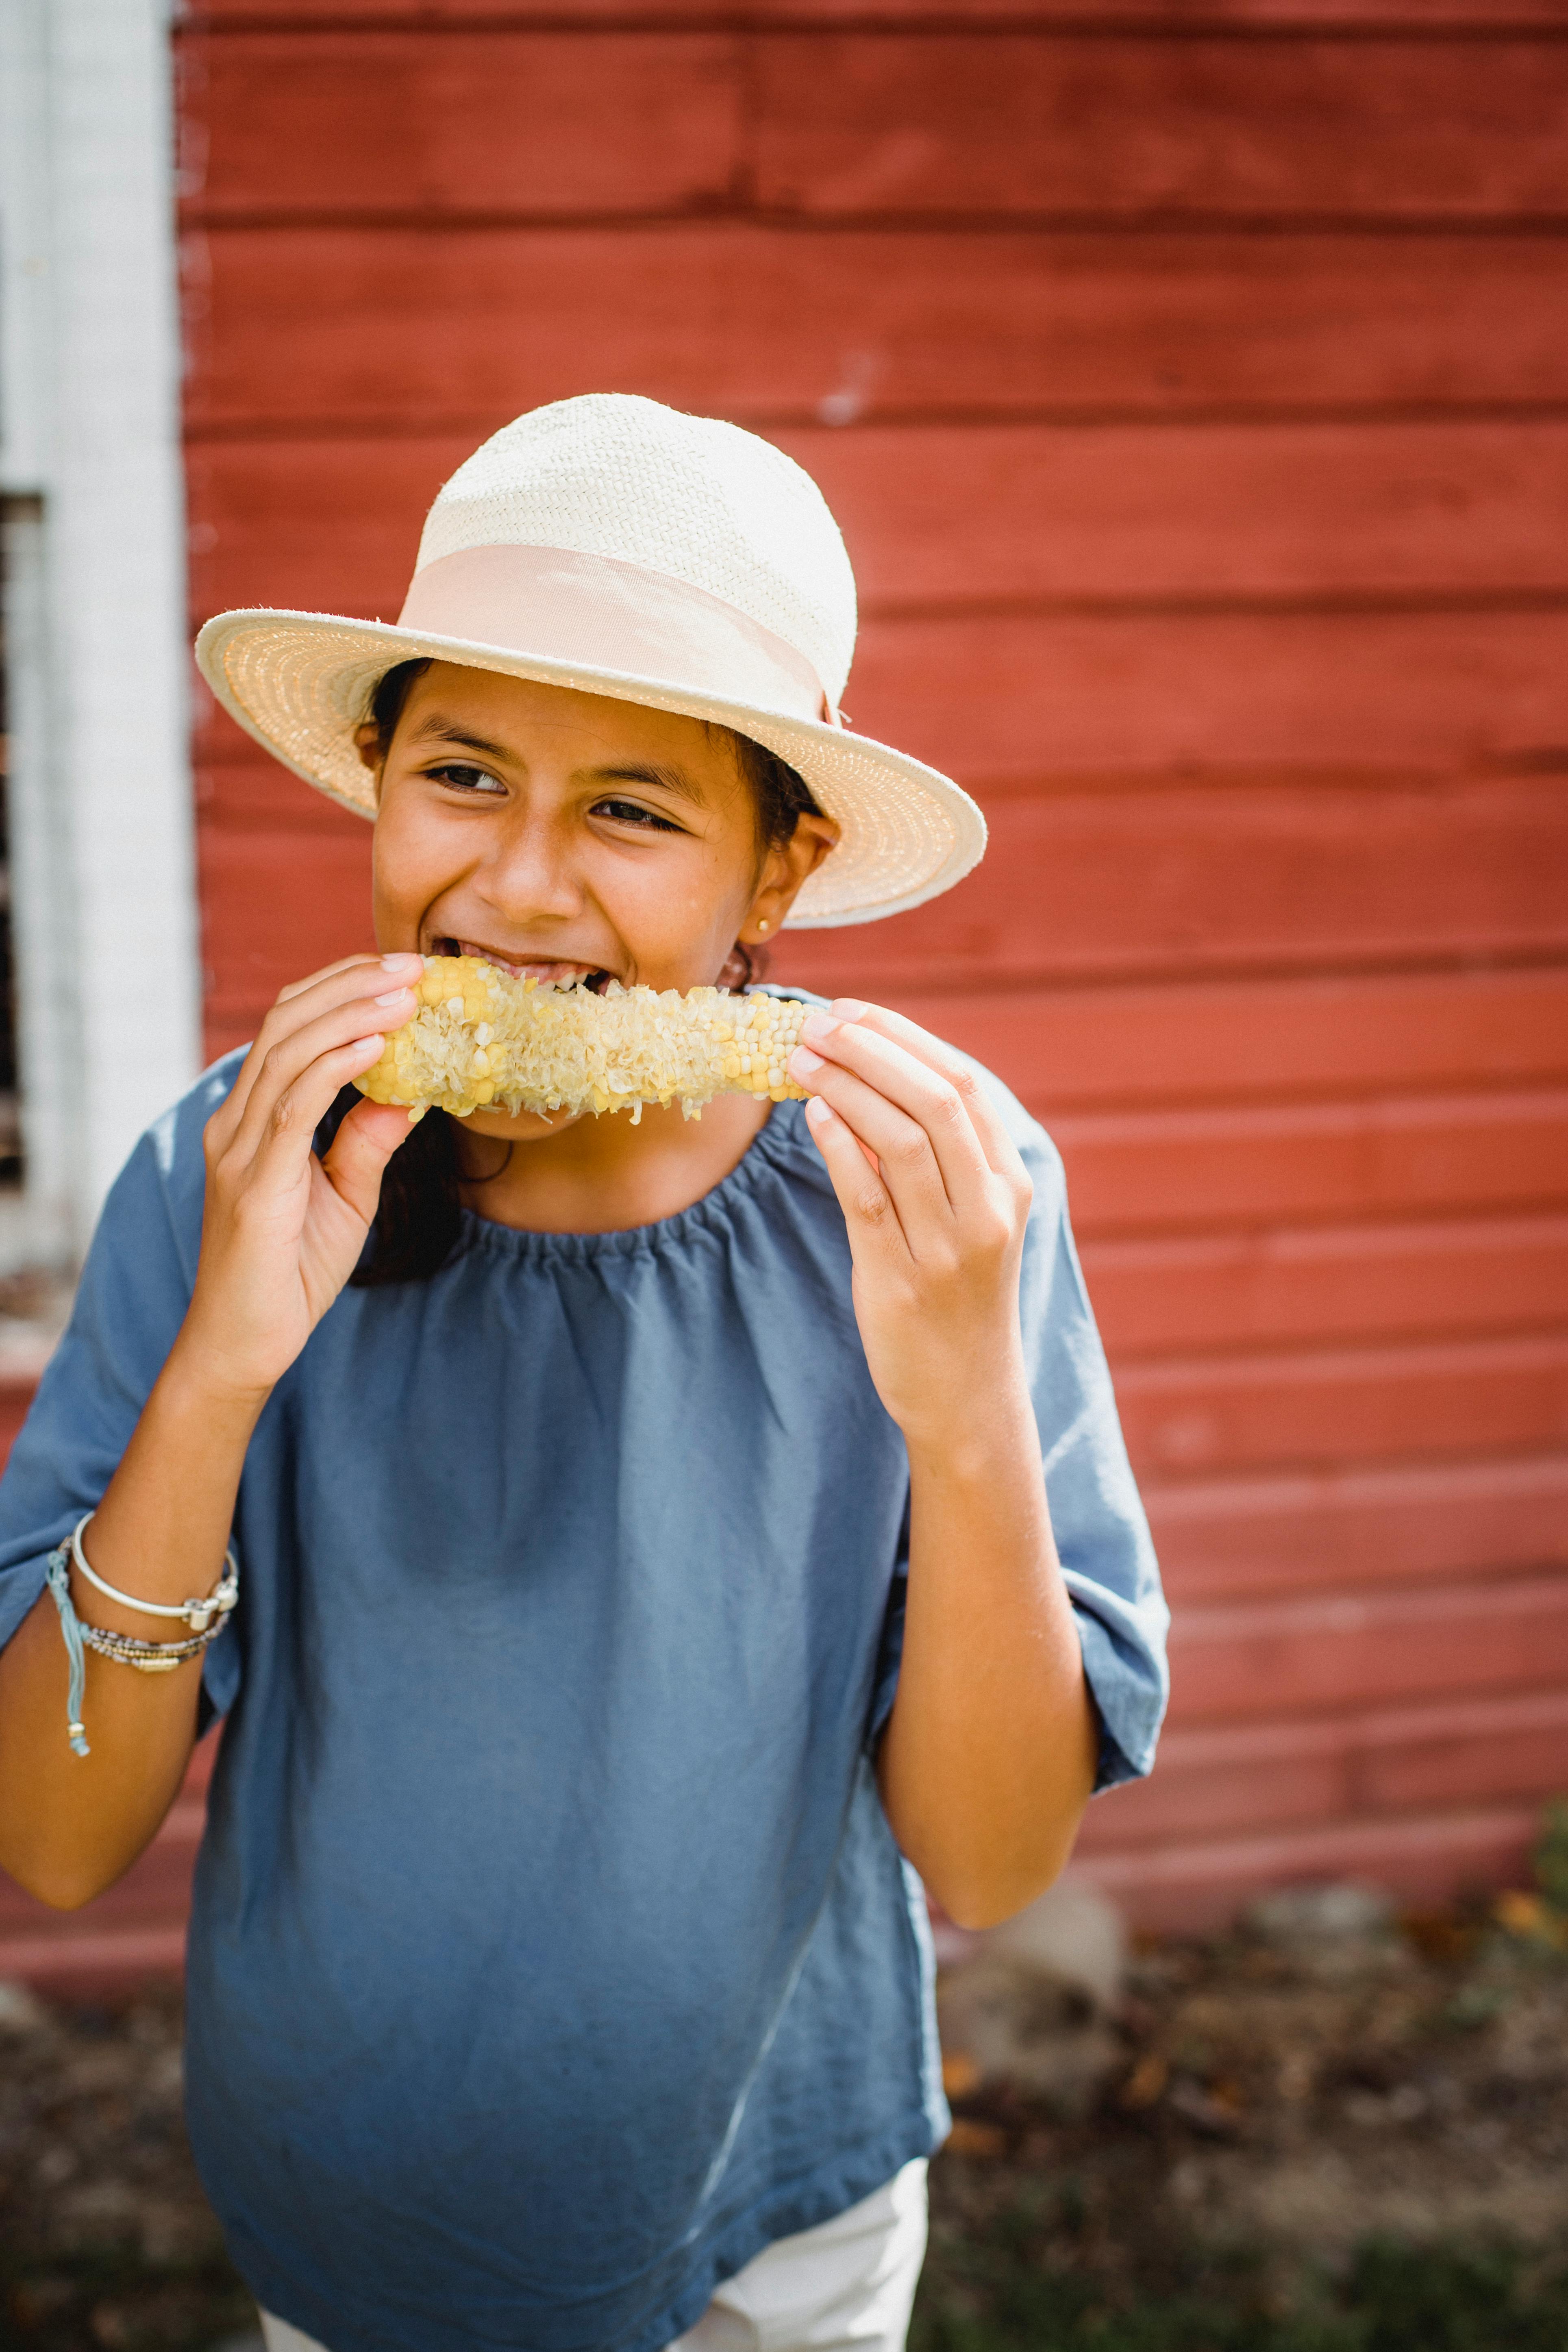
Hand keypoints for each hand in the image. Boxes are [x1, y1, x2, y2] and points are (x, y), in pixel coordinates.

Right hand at [179, 954, 422, 1399]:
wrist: (244, 1344)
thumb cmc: (290, 1273)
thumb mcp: (346, 1197)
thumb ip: (368, 1143)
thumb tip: (409, 1092)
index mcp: (251, 1119)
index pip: (288, 1028)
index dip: (340, 989)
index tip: (400, 970)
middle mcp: (234, 1122)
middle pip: (285, 1023)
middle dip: (351, 985)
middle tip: (412, 965)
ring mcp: (237, 1149)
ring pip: (288, 1052)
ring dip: (351, 1014)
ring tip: (405, 992)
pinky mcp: (253, 1182)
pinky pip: (293, 1106)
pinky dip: (334, 1067)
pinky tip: (375, 1045)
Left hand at [789, 1001, 1033, 1452]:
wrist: (968, 1394)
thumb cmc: (959, 1295)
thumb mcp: (971, 1219)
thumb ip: (939, 1156)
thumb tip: (869, 1079)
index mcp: (1010, 1183)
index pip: (964, 1084)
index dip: (904, 1038)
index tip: (852, 1011)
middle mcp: (989, 1208)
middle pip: (936, 1101)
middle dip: (872, 1050)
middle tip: (816, 1025)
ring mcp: (949, 1246)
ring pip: (903, 1141)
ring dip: (847, 1088)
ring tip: (801, 1060)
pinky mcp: (902, 1280)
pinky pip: (869, 1198)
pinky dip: (840, 1146)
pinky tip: (813, 1114)